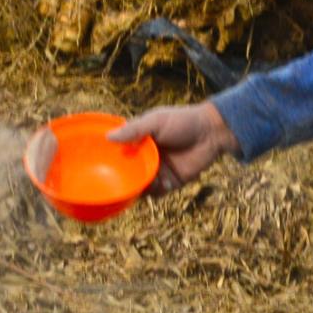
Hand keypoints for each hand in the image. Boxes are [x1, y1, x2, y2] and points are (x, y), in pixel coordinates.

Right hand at [110, 101, 239, 192]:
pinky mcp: (171, 182)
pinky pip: (158, 192)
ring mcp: (158, 171)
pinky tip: (164, 181)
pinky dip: (158, 190)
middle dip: (124, 180)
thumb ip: (134, 130)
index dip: (110, 160)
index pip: (119, 153)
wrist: (212, 132)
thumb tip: (108, 137)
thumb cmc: (183, 121)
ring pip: (141, 186)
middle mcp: (145, 158)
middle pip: (128, 174)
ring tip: (152, 177)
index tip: (100, 166)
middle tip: (123, 181)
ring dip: (142, 186)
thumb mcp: (156, 121)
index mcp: (139, 142)